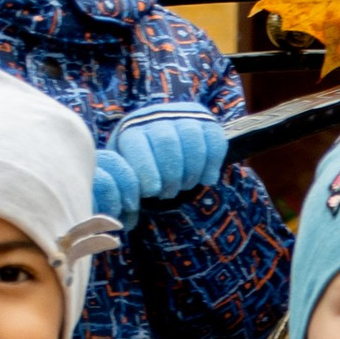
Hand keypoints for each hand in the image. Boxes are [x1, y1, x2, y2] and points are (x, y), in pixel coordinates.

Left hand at [92, 105, 226, 226]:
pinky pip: (215, 139)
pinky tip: (206, 179)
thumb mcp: (127, 172)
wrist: (161, 138)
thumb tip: (129, 223)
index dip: (146, 170)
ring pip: (192, 139)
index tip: (151, 192)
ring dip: (191, 170)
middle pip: (166, 142)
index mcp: (132, 129)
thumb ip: (125, 193)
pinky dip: (213, 163)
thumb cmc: (140, 165)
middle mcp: (157, 117)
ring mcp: (183, 115)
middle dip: (170, 175)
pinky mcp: (207, 121)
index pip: (138, 144)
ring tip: (185, 185)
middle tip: (168, 193)